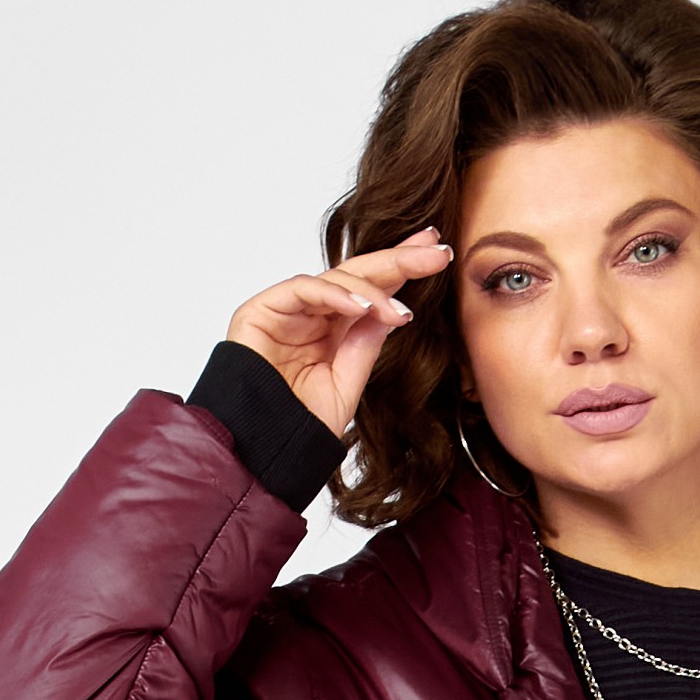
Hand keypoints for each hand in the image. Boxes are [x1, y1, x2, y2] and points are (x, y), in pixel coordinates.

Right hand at [223, 226, 454, 439]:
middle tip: (436, 251)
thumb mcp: (347, 384)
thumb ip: (365, 345)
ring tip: (399, 311)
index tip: (439, 255)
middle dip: (398, 259)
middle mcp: (311, 314)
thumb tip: (392, 310)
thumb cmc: (299, 426)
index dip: (402, 269)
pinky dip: (335, 295)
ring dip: (372, 290)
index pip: (370, 290)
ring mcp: (286, 310)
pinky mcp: (261, 310)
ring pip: (334, 278)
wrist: (264, 449)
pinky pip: (303, 289)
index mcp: (332, 330)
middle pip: (357, 274)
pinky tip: (363, 307)